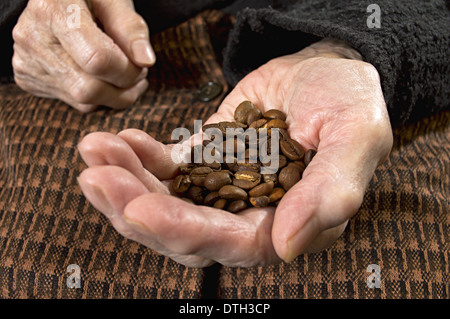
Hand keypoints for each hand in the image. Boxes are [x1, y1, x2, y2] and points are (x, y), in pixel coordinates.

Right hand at [12, 0, 154, 111]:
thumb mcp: (113, 1)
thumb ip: (131, 29)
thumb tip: (146, 61)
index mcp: (52, 11)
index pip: (97, 60)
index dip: (128, 71)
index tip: (141, 65)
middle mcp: (32, 39)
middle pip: (87, 90)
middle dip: (123, 90)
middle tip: (137, 76)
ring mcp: (27, 62)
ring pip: (82, 101)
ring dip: (112, 96)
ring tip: (122, 74)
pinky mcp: (28, 79)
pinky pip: (72, 102)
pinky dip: (95, 96)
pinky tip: (99, 75)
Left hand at [77, 38, 392, 266]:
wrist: (325, 69)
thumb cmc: (348, 100)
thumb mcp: (356, 136)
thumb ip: (332, 191)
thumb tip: (288, 246)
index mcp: (287, 222)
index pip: (229, 243)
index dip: (184, 231)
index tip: (140, 208)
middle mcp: (249, 215)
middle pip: (183, 231)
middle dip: (135, 208)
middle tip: (97, 177)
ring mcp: (222, 188)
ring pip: (166, 203)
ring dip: (126, 182)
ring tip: (96, 150)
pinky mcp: (206, 161)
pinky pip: (166, 170)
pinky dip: (139, 158)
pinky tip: (121, 139)